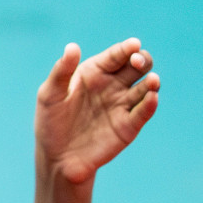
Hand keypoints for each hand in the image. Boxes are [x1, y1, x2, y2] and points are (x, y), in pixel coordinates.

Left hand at [33, 37, 159, 184]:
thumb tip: (73, 46)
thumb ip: (61, 71)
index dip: (127, 48)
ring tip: (152, 81)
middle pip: (137, 66)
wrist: (57, 157)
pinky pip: (144, 112)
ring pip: (146, 87)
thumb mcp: (50, 95)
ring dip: (152, 82)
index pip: (116, 55)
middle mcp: (113, 85)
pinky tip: (151, 97)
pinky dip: (150, 104)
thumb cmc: (50, 122)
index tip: (133, 45)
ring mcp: (122, 105)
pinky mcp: (129, 125)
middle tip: (137, 62)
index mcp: (95, 72)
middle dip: (142, 60)